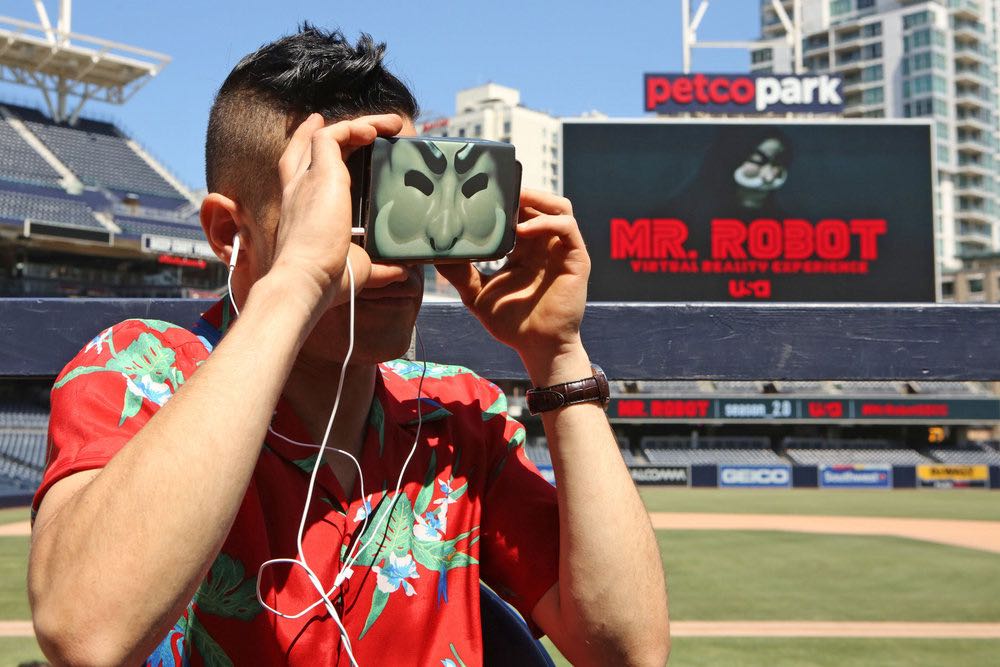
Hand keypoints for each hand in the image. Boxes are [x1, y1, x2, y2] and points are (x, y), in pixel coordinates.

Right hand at [270, 113, 403, 313]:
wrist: (306, 280)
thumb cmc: (327, 280)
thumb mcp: (361, 269)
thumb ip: (382, 268)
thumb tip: (403, 272)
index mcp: (300, 210)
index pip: (297, 170)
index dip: (305, 147)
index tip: (317, 129)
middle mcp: (298, 190)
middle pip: (306, 147)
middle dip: (332, 130)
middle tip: (361, 126)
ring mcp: (306, 179)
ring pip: (325, 135)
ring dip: (358, 125)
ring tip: (389, 124)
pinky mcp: (321, 172)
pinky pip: (334, 134)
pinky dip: (354, 127)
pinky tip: (376, 131)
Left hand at [437, 190, 591, 378]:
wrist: (536, 347)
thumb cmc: (510, 322)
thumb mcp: (476, 293)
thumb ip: (459, 273)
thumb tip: (434, 254)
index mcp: (525, 249)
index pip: (520, 212)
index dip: (506, 200)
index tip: (482, 193)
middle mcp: (545, 245)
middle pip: (539, 203)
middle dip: (520, 193)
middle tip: (495, 190)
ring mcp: (562, 250)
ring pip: (558, 207)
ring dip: (537, 199)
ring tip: (513, 201)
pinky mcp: (576, 258)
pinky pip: (566, 227)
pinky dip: (546, 222)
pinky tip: (524, 230)